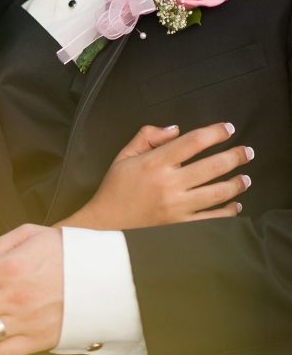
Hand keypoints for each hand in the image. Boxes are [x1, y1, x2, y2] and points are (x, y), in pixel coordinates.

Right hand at [60, 122, 251, 229]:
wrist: (106, 224)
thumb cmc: (115, 187)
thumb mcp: (125, 155)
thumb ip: (148, 136)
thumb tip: (176, 129)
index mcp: (155, 163)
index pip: (192, 142)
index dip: (215, 132)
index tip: (229, 128)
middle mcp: (169, 184)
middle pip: (212, 166)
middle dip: (235, 156)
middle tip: (248, 151)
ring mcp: (177, 207)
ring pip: (217, 193)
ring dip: (236, 184)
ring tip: (246, 178)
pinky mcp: (180, 226)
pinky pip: (212, 219)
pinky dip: (228, 212)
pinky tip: (236, 205)